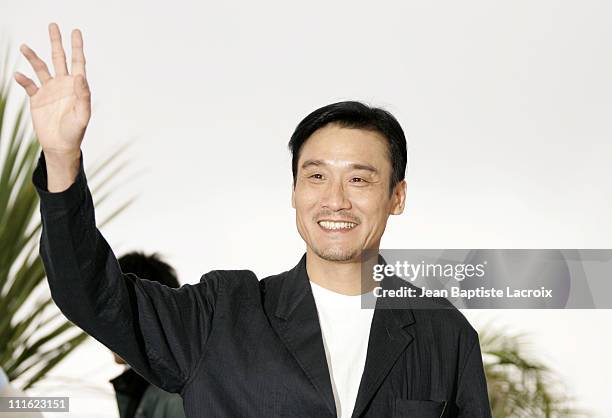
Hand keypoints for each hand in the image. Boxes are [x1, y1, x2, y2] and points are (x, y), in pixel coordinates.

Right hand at [14, 22, 89, 157]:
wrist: (60, 146)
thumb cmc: (76, 132)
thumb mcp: (83, 115)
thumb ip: (83, 95)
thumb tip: (80, 76)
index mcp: (77, 87)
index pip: (78, 62)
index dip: (77, 47)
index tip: (76, 31)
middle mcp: (63, 85)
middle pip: (59, 58)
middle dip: (56, 42)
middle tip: (53, 25)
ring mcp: (49, 90)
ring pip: (40, 68)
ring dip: (32, 57)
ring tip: (24, 47)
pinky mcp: (37, 99)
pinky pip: (28, 85)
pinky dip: (23, 79)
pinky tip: (18, 75)